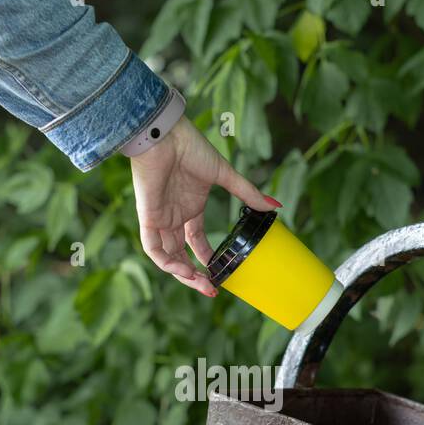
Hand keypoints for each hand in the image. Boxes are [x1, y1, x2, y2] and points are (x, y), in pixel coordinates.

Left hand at [129, 115, 278, 297]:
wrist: (166, 135)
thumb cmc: (192, 148)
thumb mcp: (225, 175)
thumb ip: (248, 193)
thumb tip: (275, 206)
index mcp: (190, 208)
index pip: (197, 243)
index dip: (207, 260)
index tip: (220, 274)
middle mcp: (174, 217)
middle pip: (182, 256)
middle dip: (195, 275)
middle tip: (212, 289)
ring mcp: (161, 218)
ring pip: (167, 257)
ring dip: (182, 274)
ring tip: (202, 284)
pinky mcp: (148, 217)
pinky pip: (153, 248)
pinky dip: (167, 263)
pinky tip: (184, 271)